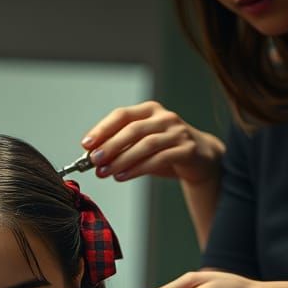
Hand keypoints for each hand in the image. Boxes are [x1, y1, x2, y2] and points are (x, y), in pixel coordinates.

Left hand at [81, 101, 223, 184]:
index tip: (86, 144)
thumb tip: (93, 158)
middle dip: (110, 146)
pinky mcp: (186, 149)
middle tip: (93, 161)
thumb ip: (121, 148)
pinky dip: (138, 168)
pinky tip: (123, 176)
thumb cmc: (166, 150)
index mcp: (149, 111)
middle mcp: (164, 117)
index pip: (122, 115)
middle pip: (132, 129)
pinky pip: (159, 158)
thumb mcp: (142, 145)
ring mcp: (177, 132)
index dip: (102, 129)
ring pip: (145, 144)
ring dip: (122, 160)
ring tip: (105, 172)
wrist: (201, 159)